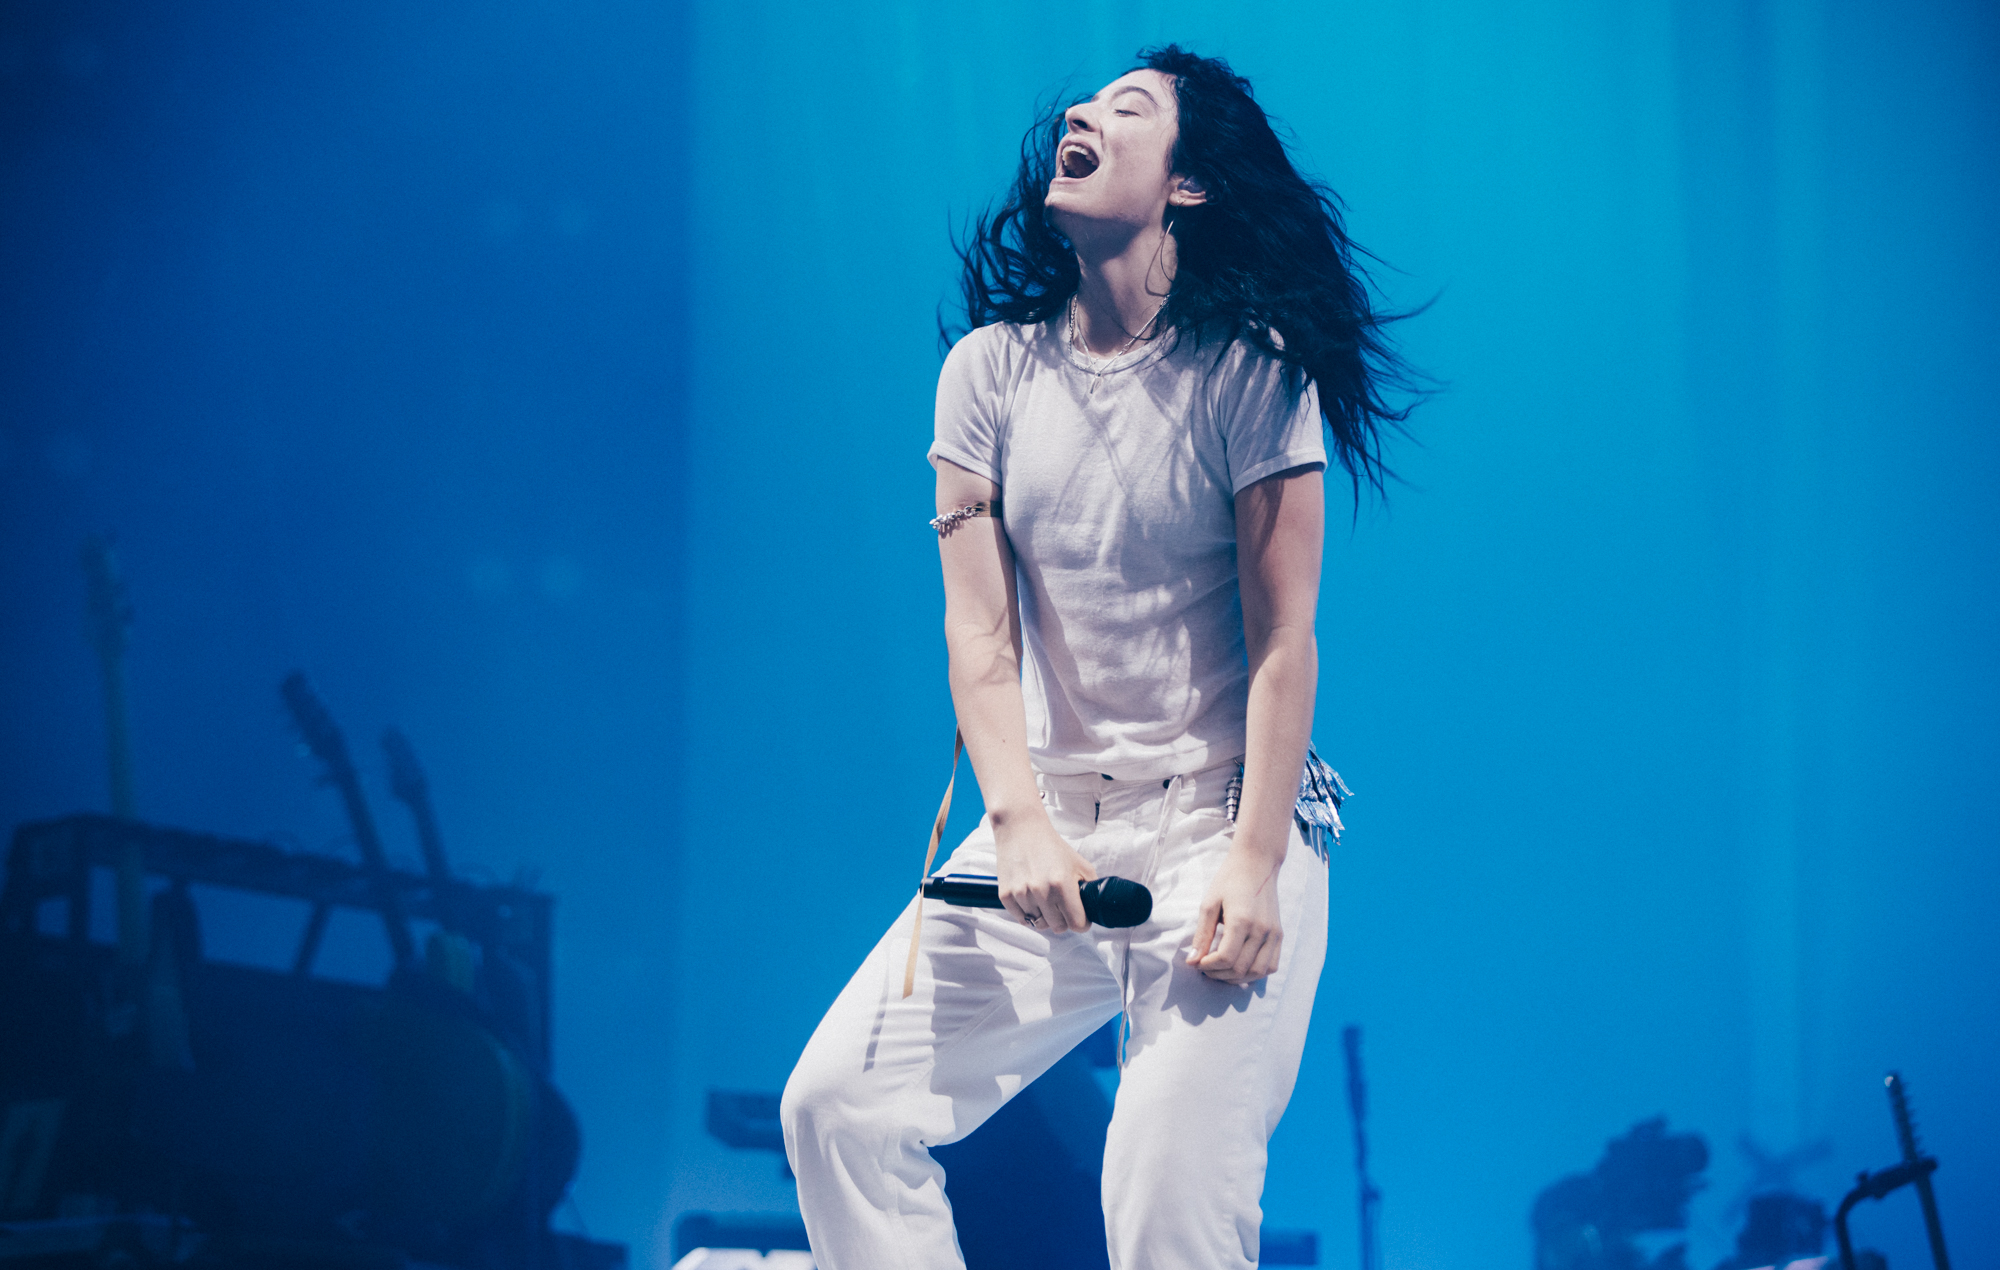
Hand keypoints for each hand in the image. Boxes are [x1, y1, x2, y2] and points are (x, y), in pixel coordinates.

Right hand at [993, 813, 1095, 933]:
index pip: (1077, 924)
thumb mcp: (1080, 863)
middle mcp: (1041, 892)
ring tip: (1045, 899)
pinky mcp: (1005, 895)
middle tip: (1061, 906)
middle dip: (1063, 919)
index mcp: (1062, 885)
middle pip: (1058, 927)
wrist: (1020, 829)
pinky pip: (1021, 919)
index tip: (1080, 917)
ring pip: (1039, 924)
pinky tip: (1031, 899)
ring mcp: (1021, 895)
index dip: (1082, 923)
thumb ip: (1090, 887)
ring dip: (1044, 916)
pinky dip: (1028, 914)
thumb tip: (1094, 909)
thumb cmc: (1052, 846)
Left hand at [1189, 846, 1283, 982]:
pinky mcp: (1279, 934)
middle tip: (1205, 968)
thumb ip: (1202, 934)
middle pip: (1241, 968)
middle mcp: (1261, 930)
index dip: (1208, 966)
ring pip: (1258, 972)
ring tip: (1221, 971)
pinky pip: (1271, 965)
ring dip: (1237, 978)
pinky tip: (1240, 968)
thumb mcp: (1209, 903)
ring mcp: (1273, 933)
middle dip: (1219, 974)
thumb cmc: (1230, 880)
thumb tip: (1192, 961)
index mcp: (1242, 920)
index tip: (1197, 963)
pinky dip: (1255, 973)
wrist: (1258, 864)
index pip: (1226, 958)